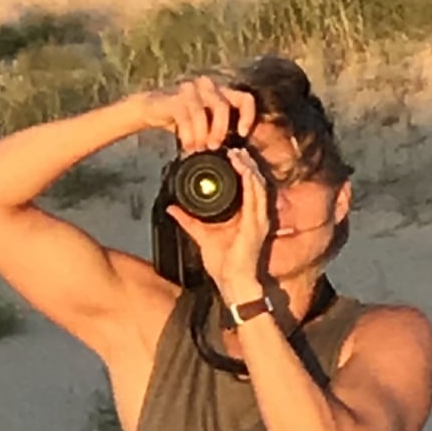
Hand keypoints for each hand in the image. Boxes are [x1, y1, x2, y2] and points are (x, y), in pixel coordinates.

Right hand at [132, 73, 256, 154]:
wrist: (151, 109)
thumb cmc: (183, 119)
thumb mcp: (206, 124)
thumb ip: (221, 130)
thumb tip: (238, 153)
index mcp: (221, 91)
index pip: (245, 98)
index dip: (248, 117)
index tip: (241, 134)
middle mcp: (208, 85)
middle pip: (223, 107)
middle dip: (220, 131)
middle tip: (213, 147)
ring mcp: (191, 88)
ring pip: (203, 113)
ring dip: (202, 135)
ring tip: (197, 148)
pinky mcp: (175, 97)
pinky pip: (186, 117)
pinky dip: (188, 135)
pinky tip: (187, 145)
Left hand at [169, 142, 272, 301]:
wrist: (233, 282)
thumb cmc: (223, 264)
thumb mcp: (201, 235)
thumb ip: (188, 220)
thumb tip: (172, 207)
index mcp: (246, 216)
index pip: (246, 186)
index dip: (240, 168)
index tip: (227, 155)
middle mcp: (256, 215)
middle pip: (254, 181)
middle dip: (245, 163)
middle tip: (232, 148)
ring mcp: (259, 219)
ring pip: (257, 184)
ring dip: (248, 167)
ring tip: (237, 154)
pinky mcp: (257, 224)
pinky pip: (256, 196)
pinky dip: (250, 180)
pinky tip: (244, 169)